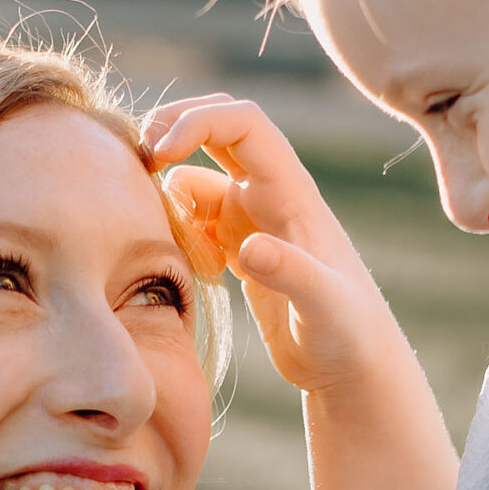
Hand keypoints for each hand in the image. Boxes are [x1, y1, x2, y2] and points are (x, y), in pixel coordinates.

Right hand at [145, 91, 399, 400]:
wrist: (352, 367)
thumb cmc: (347, 336)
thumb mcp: (323, 307)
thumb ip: (290, 272)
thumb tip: (249, 247)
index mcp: (291, 191)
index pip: (242, 122)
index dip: (195, 122)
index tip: (158, 154)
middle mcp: (271, 195)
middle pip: (216, 128)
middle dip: (173, 130)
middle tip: (137, 165)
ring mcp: (254, 221)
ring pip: (197, 178)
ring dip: (170, 195)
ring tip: (168, 244)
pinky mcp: (241, 249)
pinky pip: (197, 220)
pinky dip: (179, 231)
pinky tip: (190, 271)